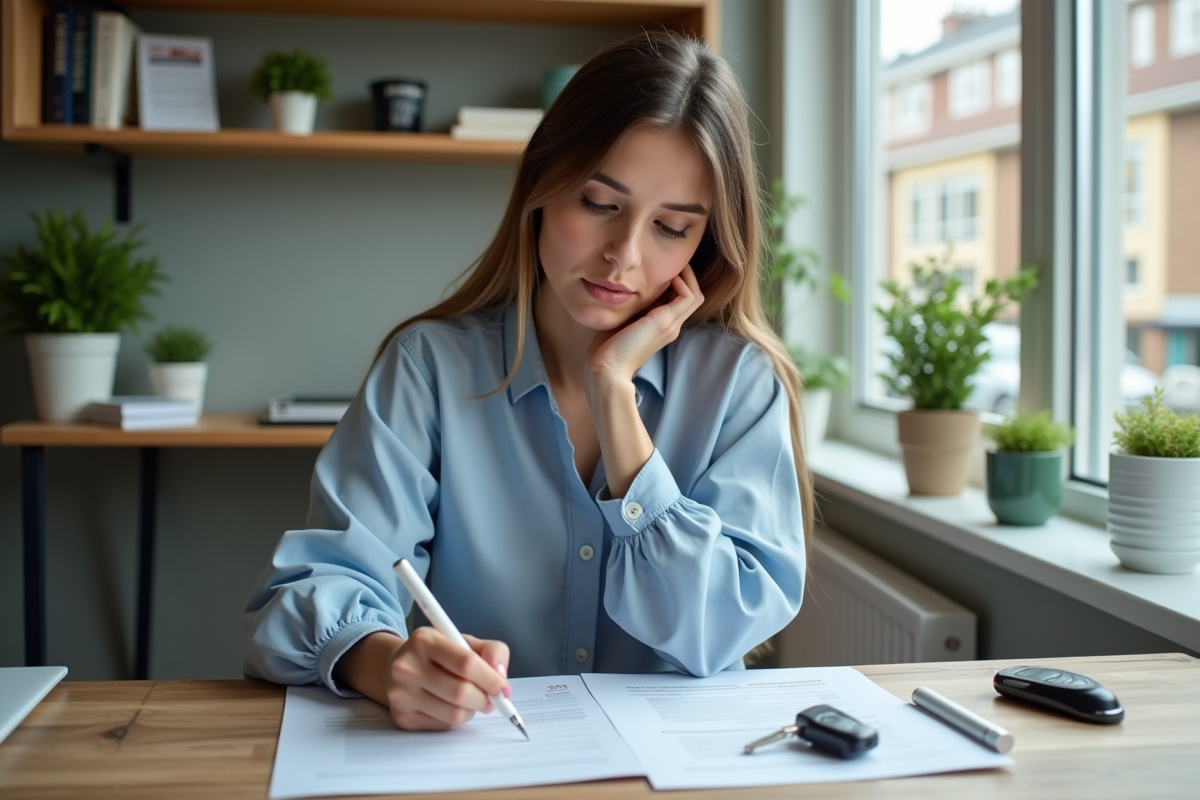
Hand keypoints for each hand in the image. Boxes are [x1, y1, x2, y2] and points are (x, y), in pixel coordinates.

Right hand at [340, 629, 510, 730]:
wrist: (397, 667)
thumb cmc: (438, 655)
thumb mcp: (464, 641)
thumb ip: (491, 651)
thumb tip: (500, 675)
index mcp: (425, 640)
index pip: (466, 663)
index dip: (491, 679)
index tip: (503, 688)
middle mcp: (407, 667)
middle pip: (460, 692)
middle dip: (484, 699)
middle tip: (491, 698)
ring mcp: (401, 695)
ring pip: (454, 714)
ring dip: (472, 711)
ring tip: (472, 701)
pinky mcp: (402, 718)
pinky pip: (443, 726)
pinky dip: (456, 720)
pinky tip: (451, 707)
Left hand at [585, 263, 704, 396]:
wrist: (607, 369)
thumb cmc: (607, 348)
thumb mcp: (622, 321)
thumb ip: (631, 307)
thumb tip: (627, 287)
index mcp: (662, 327)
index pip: (680, 300)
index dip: (675, 282)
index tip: (660, 267)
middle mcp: (671, 326)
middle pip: (692, 296)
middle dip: (685, 275)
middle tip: (670, 261)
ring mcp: (671, 325)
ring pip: (695, 295)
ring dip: (687, 276)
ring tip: (672, 264)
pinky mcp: (666, 322)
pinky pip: (688, 296)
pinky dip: (683, 282)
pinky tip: (667, 276)